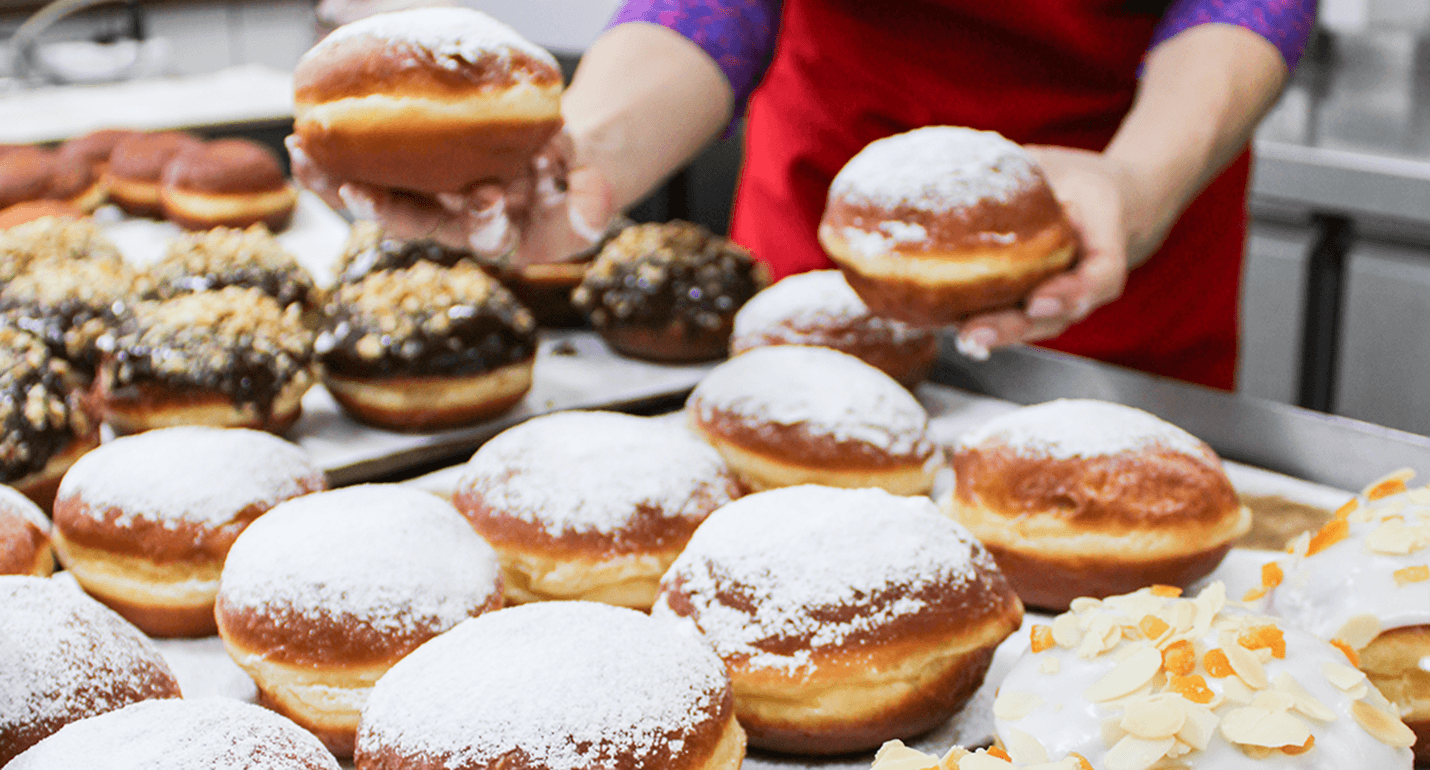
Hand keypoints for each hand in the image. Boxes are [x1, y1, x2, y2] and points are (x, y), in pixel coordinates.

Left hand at [286, 131, 615, 265]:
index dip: (480, 220)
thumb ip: (591, 204)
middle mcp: (458, 224)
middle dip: (383, 209)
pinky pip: (369, 170)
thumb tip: (592, 203)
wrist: (557, 167)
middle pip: (416, 223)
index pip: (487, 235)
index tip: (485, 197)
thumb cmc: (573, 186)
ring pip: (380, 197)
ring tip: (304, 157)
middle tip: (355, 191)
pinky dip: (337, 160)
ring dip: (339, 183)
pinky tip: (304, 146)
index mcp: (503, 236)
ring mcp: (433, 201)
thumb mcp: (592, 195)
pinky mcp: (415, 176)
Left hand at [953, 145, 1143, 360]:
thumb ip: (1027, 169)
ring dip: (998, 335)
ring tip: (963, 339)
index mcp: (1106, 240)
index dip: (1071, 293)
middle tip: (977, 333)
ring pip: (1035, 324)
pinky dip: (987, 325)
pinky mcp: (1037, 301)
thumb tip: (970, 167)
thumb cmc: (1081, 179)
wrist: (1109, 203)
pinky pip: (1017, 318)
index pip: (1100, 276)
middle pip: (1057, 314)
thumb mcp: (1061, 164)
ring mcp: (1063, 297)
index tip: (1038, 301)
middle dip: (1015, 326)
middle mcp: (1087, 280)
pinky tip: (952, 330)